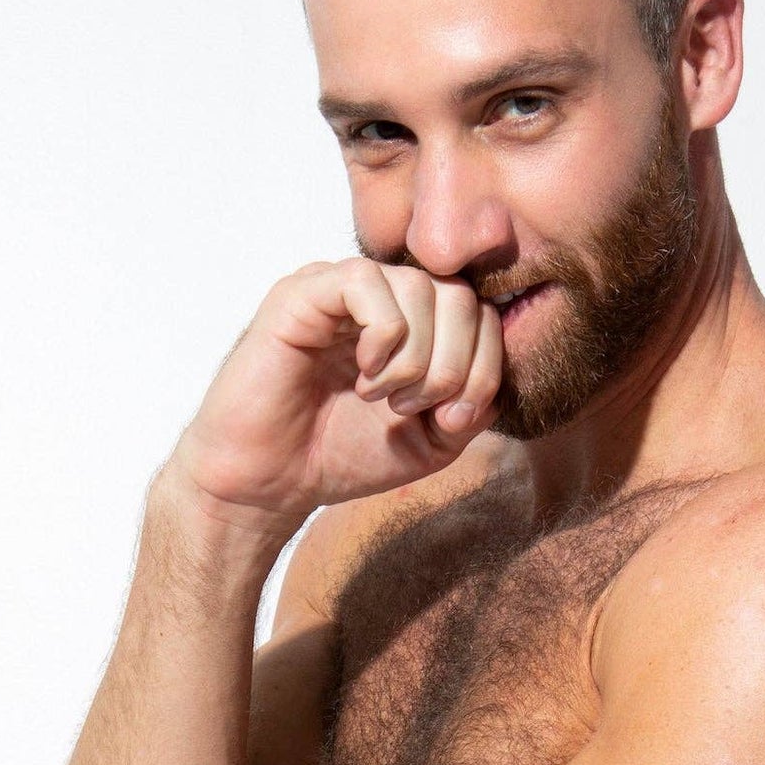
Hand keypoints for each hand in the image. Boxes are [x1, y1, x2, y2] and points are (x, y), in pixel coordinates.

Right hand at [172, 259, 503, 531]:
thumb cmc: (342, 456)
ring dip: (416, 357)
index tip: (451, 420)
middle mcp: (381, 297)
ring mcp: (341, 290)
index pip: (479, 313)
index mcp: (413, 324)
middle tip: (413, 408)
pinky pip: (367, 282)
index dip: (484, 366)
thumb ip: (471, 409)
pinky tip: (364, 374)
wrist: (272, 482)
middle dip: (455, 363)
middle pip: (457, 294)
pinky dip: (382, 335)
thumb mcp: (430, 443)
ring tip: (383, 397)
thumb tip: (492, 379)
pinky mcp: (303, 293)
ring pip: (420, 286)